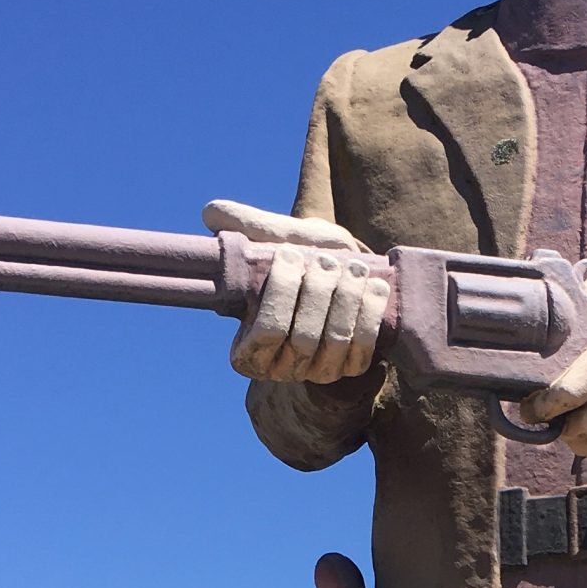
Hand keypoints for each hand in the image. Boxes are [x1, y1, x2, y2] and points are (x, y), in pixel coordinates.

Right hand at [203, 199, 388, 383]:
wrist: (343, 275)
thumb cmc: (302, 258)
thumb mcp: (278, 239)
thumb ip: (248, 228)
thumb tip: (211, 215)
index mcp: (249, 348)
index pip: (266, 330)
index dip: (280, 292)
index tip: (287, 253)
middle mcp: (281, 369)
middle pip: (302, 337)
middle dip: (317, 293)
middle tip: (327, 261)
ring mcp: (316, 372)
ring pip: (333, 342)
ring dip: (346, 300)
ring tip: (353, 268)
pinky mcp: (349, 369)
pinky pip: (361, 349)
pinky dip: (369, 315)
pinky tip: (374, 287)